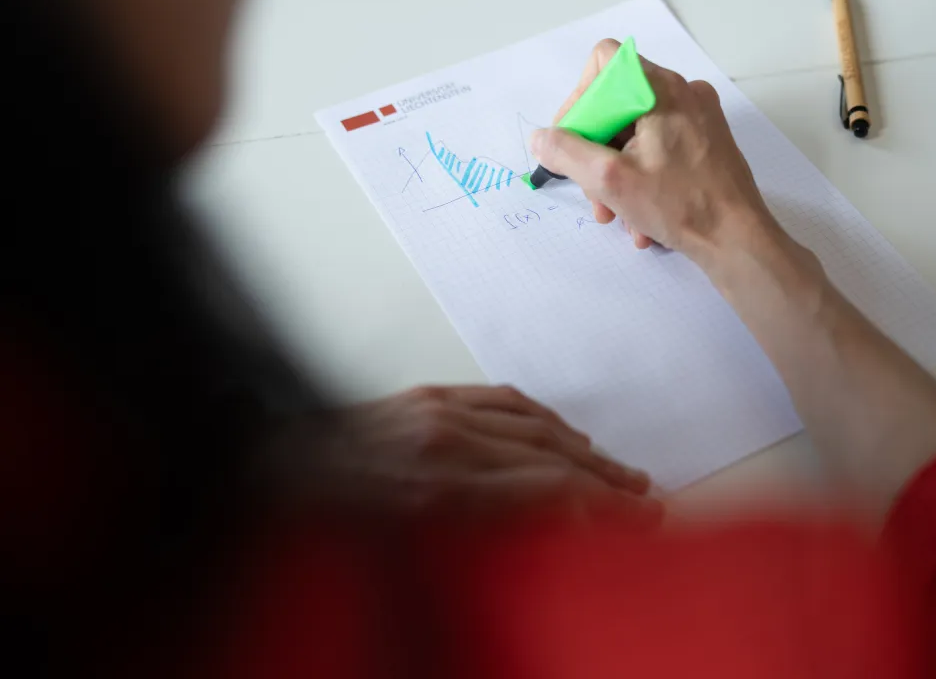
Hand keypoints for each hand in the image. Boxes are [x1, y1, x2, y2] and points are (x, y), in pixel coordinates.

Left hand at [320, 385, 661, 526]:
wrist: (270, 473)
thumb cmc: (330, 530)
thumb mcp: (409, 556)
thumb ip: (486, 543)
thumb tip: (557, 541)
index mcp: (441, 494)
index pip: (551, 492)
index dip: (606, 508)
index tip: (642, 522)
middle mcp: (447, 447)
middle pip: (554, 460)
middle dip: (609, 485)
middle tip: (648, 504)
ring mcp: (438, 415)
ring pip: (537, 428)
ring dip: (588, 453)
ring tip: (624, 476)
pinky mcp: (427, 397)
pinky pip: (504, 400)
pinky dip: (546, 420)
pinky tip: (571, 437)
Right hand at [532, 39, 778, 266]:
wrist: (739, 240)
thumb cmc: (681, 205)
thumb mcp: (609, 179)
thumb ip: (566, 152)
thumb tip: (542, 138)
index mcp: (660, 89)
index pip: (603, 63)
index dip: (580, 98)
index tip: (573, 139)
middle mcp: (682, 93)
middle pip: (617, 104)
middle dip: (595, 151)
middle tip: (591, 190)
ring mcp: (698, 118)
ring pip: (636, 133)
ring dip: (616, 174)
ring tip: (614, 214)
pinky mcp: (707, 143)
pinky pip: (659, 149)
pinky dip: (642, 180)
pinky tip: (640, 222)